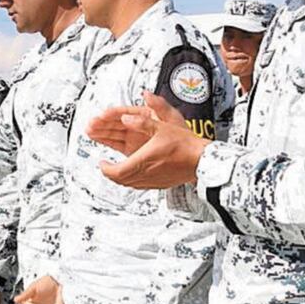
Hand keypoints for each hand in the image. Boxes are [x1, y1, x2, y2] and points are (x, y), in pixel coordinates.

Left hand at [86, 91, 209, 189]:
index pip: (115, 171)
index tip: (101, 162)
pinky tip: (135, 173)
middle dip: (110, 173)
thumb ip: (141, 121)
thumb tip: (125, 118)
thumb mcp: (162, 126)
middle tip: (106, 166)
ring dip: (121, 177)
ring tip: (117, 169)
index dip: (105, 168)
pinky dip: (132, 180)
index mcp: (142, 162)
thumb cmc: (185, 145)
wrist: (202, 160)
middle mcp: (145, 175)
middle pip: (120, 180)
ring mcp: (152, 182)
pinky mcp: (160, 184)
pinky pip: (140, 186)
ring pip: (129, 184)